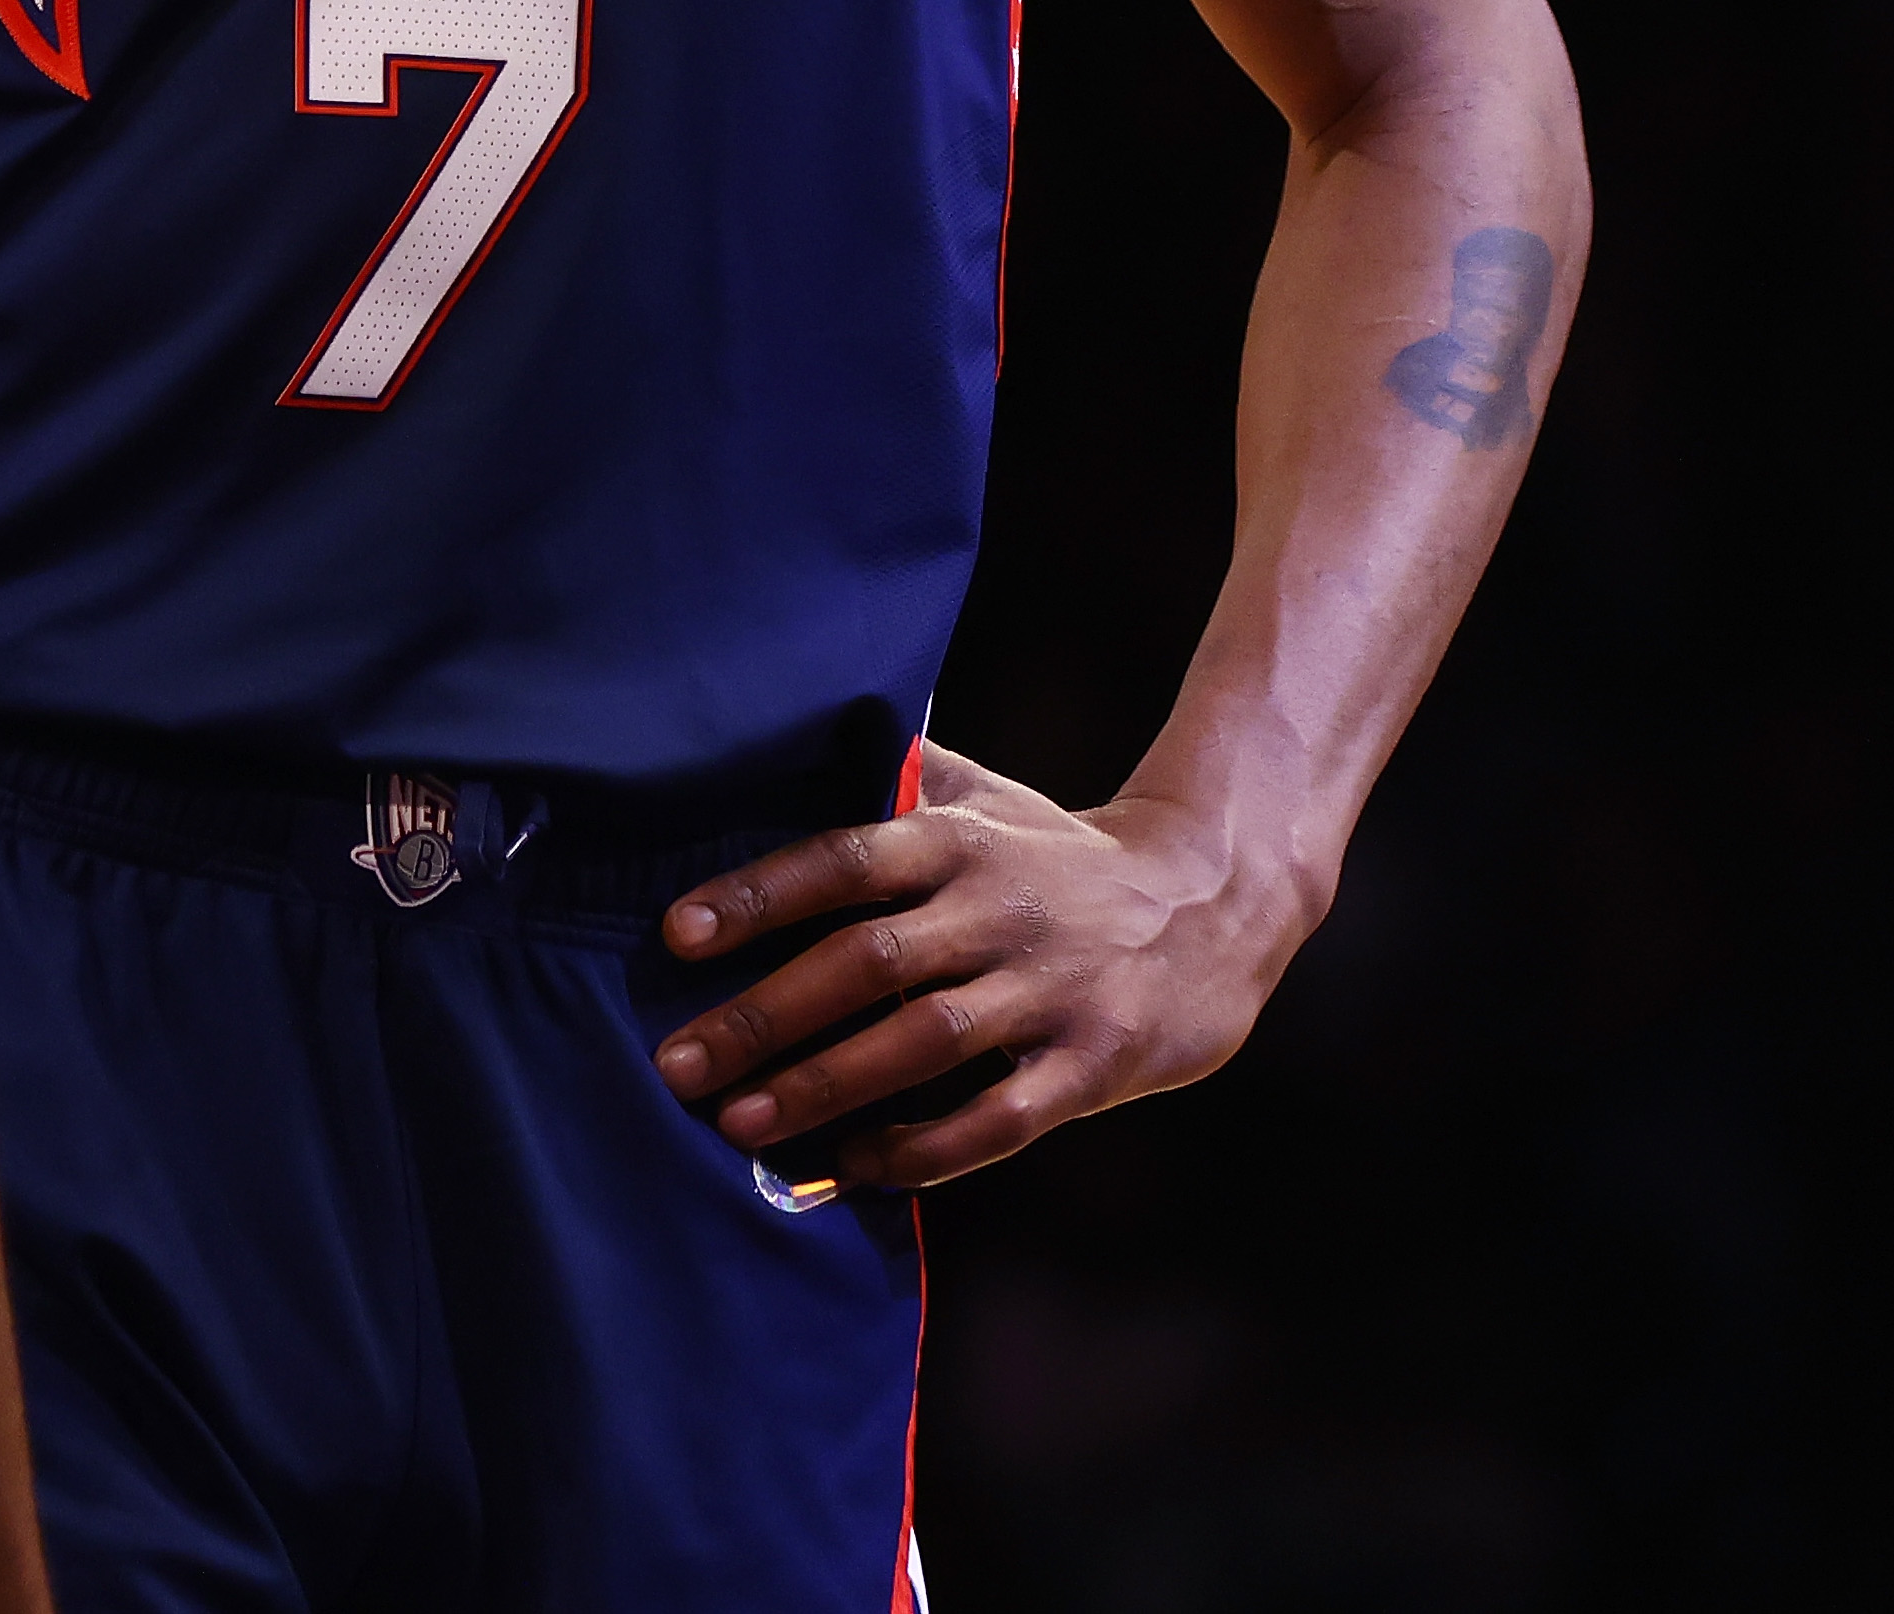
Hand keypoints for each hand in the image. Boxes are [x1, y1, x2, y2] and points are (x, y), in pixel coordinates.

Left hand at [646, 743, 1307, 1189]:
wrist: (1217, 902)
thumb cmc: (1064, 855)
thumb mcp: (989, 798)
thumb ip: (898, 775)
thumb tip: (787, 727)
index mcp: (959, 841)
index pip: (844, 859)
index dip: (759, 894)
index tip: (676, 934)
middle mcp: (998, 910)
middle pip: (867, 960)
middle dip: (765, 1016)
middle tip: (678, 1063)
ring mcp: (1050, 990)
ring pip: (923, 1044)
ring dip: (827, 1088)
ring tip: (741, 1124)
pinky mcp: (1093, 1063)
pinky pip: (999, 1118)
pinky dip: (925, 1150)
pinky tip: (857, 1167)